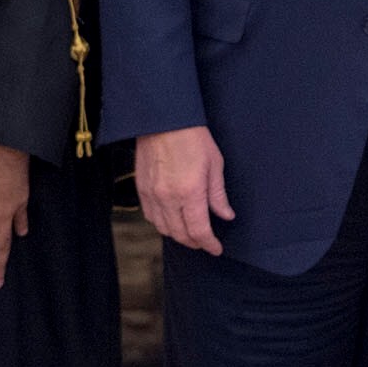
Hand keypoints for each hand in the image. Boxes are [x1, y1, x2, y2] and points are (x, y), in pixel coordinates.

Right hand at [136, 125, 234, 255]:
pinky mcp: (142, 188)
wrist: (164, 119)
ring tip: (189, 232)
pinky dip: (161, 223)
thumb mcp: (214, 164)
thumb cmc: (192, 137)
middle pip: (181, 234)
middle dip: (195, 242)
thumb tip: (225, 215)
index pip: (199, 231)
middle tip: (205, 241)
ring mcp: (152, 194)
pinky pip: (150, 216)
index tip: (216, 248)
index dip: (209, 244)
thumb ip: (218, 194)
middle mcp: (168, 197)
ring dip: (178, 235)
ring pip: (164, 229)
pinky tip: (171, 219)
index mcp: (190, 192)